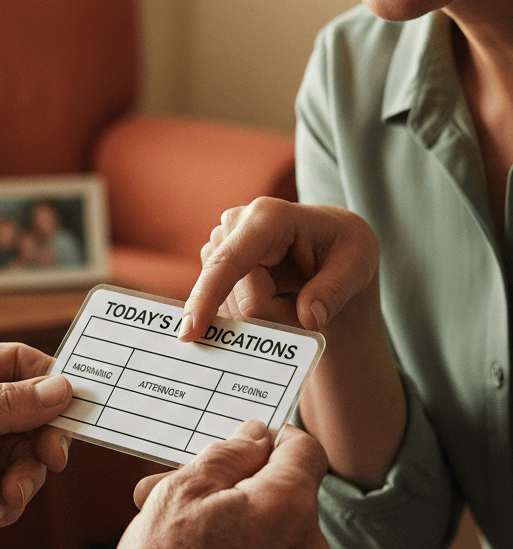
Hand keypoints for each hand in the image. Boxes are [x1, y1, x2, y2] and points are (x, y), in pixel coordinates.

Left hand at [0, 343, 71, 548]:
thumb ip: (3, 406)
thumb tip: (60, 387)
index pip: (16, 363)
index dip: (50, 380)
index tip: (76, 407)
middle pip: (31, 411)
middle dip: (42, 438)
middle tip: (51, 460)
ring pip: (27, 453)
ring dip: (25, 477)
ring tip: (6, 497)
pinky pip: (13, 487)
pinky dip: (10, 502)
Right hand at [82, 421, 328, 548]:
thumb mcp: (183, 489)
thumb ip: (227, 454)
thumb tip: (254, 436)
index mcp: (289, 505)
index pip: (303, 447)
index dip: (272, 434)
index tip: (240, 438)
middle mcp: (308, 546)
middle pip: (280, 489)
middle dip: (233, 480)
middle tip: (177, 483)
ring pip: (269, 526)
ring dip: (229, 515)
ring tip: (172, 524)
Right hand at [178, 197, 379, 341]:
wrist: (328, 248)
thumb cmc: (345, 250)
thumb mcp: (358, 264)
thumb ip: (335, 291)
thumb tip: (308, 317)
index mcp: (267, 216)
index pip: (228, 263)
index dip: (207, 296)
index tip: (190, 332)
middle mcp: (234, 222)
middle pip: (236, 295)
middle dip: (271, 314)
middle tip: (310, 305)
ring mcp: (220, 241)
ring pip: (228, 304)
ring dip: (263, 315)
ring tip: (293, 295)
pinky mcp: (213, 259)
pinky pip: (220, 304)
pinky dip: (248, 313)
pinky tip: (274, 297)